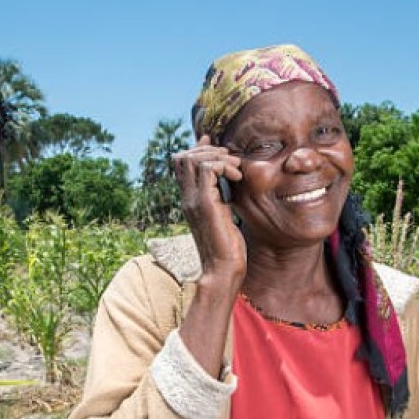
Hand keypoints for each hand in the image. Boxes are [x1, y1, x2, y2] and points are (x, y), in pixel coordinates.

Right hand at [172, 135, 244, 287]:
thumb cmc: (228, 246)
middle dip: (210, 150)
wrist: (223, 268)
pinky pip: (208, 169)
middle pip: (184, 156)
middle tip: (230, 161)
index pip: (181, 162)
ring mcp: (193, 200)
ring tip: (236, 169)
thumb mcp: (224, 213)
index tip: (222, 154)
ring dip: (219, 157)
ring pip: (194, 159)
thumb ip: (221, 194)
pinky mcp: (205, 204)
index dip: (199, 150)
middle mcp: (186, 198)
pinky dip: (225, 166)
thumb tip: (227, 176)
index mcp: (188, 199)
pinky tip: (237, 178)